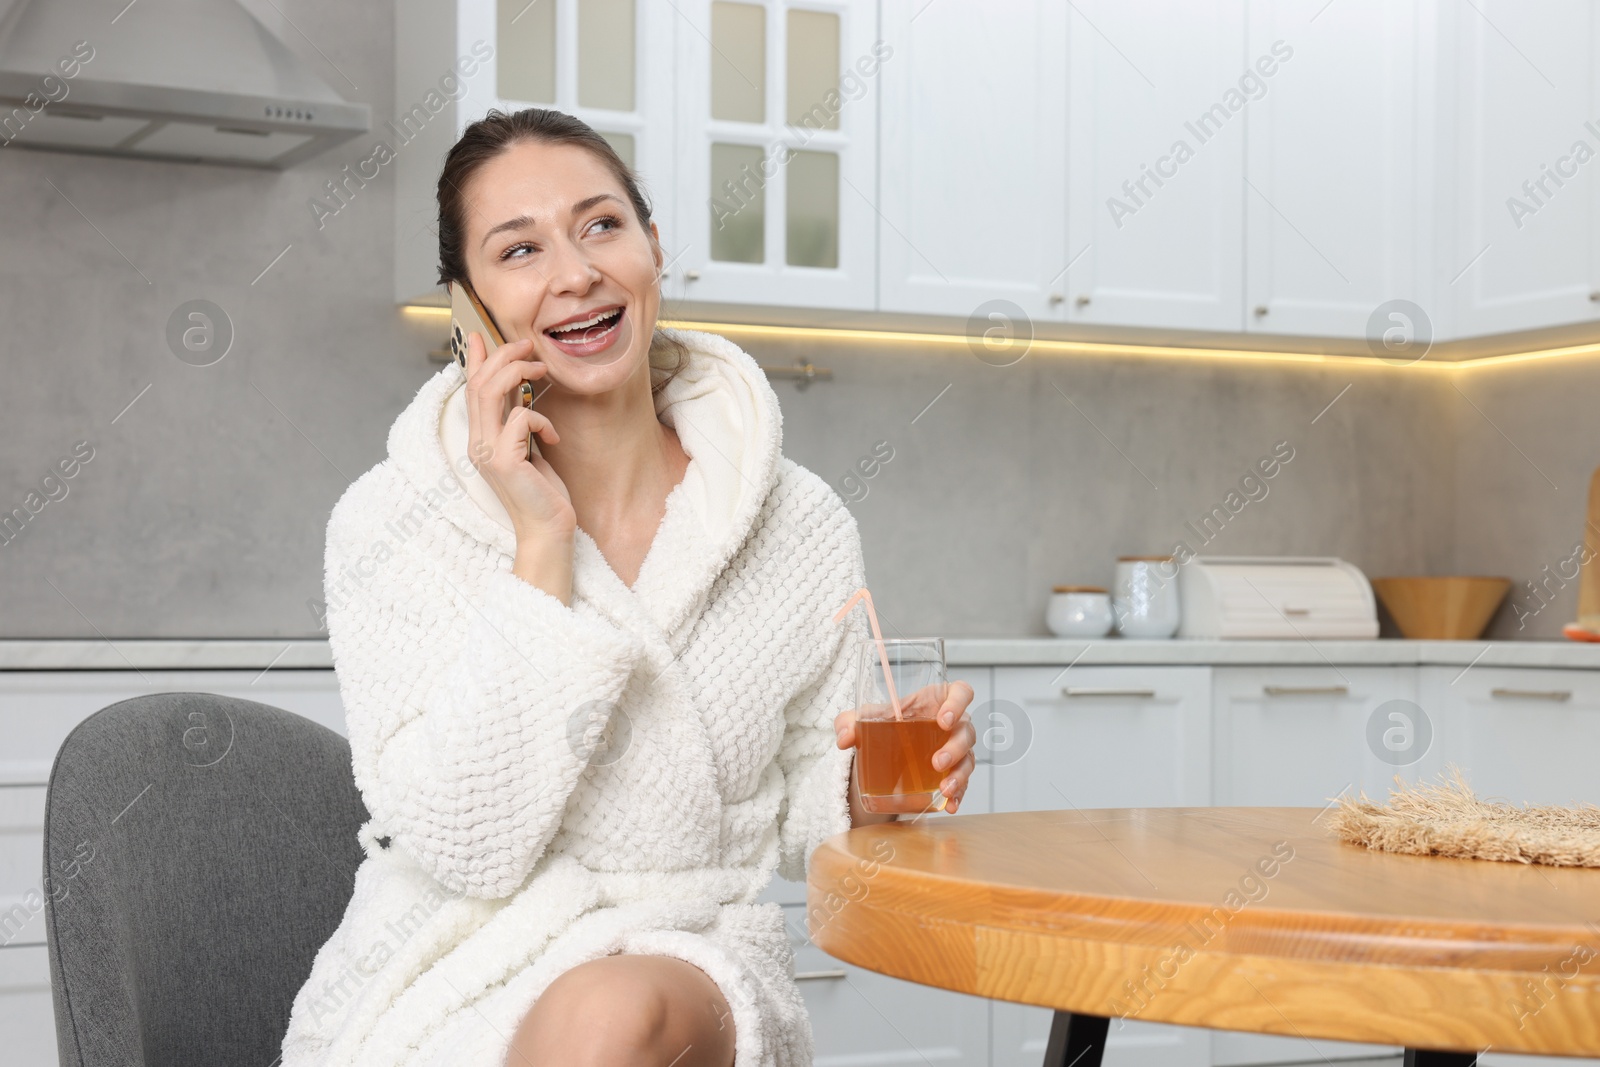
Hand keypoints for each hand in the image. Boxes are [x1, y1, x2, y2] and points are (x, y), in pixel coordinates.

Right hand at [463, 330, 574, 540]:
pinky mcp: (504, 461)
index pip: (471, 390)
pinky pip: (522, 418)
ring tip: (542, 371)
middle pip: (478, 383)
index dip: (475, 360)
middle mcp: (477, 443)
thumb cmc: (543, 492)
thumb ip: (519, 424)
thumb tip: (521, 394)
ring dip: (518, 372)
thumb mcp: (529, 449)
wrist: (548, 531)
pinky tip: (554, 439)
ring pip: (491, 391)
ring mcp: (487, 452)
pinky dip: (542, 420)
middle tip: (528, 347)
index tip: (481, 335)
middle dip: (503, 356)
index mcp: (480, 440)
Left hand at [834, 679, 976, 813]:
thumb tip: (844, 738)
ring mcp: (957, 750)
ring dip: (959, 775)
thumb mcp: (865, 719)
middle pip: (966, 730)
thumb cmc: (885, 724)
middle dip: (955, 747)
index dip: (958, 703)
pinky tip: (950, 805)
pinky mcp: (954, 773)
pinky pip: (964, 784)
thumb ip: (850, 722)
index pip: (961, 692)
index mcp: (936, 701)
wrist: (884, 751)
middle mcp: (953, 725)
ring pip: (968, 759)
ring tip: (944, 789)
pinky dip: (959, 796)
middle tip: (937, 762)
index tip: (944, 720)